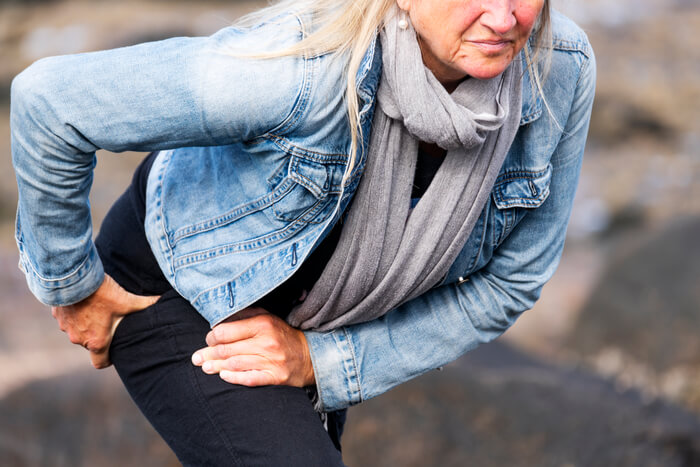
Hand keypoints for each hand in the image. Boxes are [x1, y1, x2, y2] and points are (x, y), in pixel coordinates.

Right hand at [51, 273, 159, 368]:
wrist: (73, 277)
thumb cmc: (102, 293)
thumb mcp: (127, 300)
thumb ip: (145, 305)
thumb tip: (162, 302)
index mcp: (97, 341)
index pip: (100, 363)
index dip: (108, 358)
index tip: (115, 349)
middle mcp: (79, 339)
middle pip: (91, 344)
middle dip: (100, 335)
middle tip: (110, 320)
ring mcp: (66, 328)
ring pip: (78, 331)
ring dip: (86, 323)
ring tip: (96, 308)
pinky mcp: (57, 315)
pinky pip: (67, 319)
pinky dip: (75, 313)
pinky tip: (83, 301)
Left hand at [191, 308, 314, 387]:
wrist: (309, 355)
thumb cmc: (282, 335)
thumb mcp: (267, 317)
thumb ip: (245, 315)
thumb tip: (219, 319)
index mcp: (262, 324)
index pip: (226, 331)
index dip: (212, 338)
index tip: (208, 340)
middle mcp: (266, 342)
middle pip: (227, 350)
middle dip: (208, 355)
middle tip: (196, 358)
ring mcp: (271, 361)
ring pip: (235, 365)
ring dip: (216, 367)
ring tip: (205, 368)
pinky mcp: (275, 377)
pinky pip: (249, 379)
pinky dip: (234, 378)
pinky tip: (223, 376)